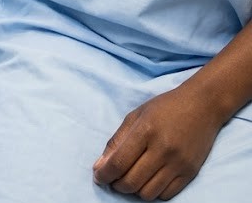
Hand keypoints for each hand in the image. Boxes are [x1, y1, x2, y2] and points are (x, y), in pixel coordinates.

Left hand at [92, 83, 222, 199]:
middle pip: (131, 182)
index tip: (98, 176)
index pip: (119, 162)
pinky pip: (166, 195)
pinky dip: (153, 192)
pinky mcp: (190, 173)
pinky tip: (148, 179)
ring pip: (148, 193)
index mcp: (145, 130)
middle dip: (116, 185)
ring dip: (134, 190)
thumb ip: (117, 141)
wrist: (202, 105)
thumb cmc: (165, 107)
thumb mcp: (136, 116)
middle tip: (113, 179)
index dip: (104, 174)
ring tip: (131, 178)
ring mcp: (178, 163)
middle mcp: (162, 149)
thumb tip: (100, 166)